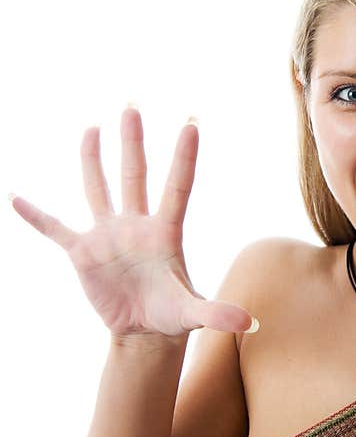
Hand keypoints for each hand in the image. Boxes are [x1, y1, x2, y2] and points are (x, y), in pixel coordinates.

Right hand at [10, 104, 255, 338]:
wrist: (143, 330)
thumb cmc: (172, 315)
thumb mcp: (193, 314)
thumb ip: (218, 313)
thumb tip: (250, 323)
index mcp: (166, 233)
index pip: (178, 186)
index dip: (184, 157)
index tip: (191, 123)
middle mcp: (137, 225)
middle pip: (136, 175)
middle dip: (133, 142)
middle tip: (132, 106)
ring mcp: (108, 235)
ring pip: (98, 189)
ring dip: (92, 159)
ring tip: (91, 128)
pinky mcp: (83, 253)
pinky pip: (55, 230)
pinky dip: (36, 216)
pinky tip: (15, 198)